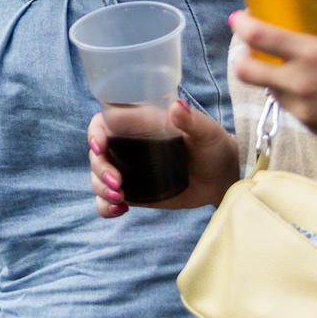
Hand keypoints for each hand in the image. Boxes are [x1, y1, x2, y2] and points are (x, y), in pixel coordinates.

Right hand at [88, 98, 237, 215]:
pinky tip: (119, 210)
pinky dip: (105, 207)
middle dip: (100, 170)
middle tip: (118, 184)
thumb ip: (192, 121)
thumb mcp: (206, 132)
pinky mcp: (134, 193)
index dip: (94, 135)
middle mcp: (127, 147)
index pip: (103, 125)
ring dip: (101, 189)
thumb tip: (178, 106)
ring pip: (98, 178)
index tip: (100, 147)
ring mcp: (128, 171)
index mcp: (137, 125)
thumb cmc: (213, 146)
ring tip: (120, 199)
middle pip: (97, 155)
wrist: (221, 178)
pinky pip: (107, 200)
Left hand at [230, 15, 316, 149]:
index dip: (241, 24)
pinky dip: (291, 94)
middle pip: (245, 71)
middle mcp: (300, 83)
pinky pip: (289, 105)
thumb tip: (314, 34)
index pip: (258, 37)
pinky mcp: (311, 126)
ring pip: (268, 89)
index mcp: (313, 55)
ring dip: (270, 77)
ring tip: (288, 68)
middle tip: (250, 48)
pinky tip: (311, 88)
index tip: (238, 18)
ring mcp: (303, 109)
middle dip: (242, 57)